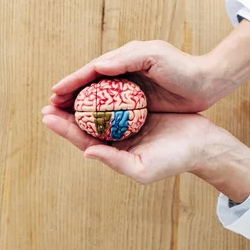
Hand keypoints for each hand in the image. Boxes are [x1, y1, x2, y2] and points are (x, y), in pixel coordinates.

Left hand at [41, 105, 249, 201]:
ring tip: (65, 89)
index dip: (63, 128)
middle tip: (49, 99)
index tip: (46, 114)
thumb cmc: (174, 160)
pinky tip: (95, 81)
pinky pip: (116, 100)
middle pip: (86, 124)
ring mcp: (129, 125)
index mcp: (116, 153)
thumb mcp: (143, 168)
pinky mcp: (140, 110)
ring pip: (99, 111)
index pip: (83, 140)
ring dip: (82, 100)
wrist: (203, 144)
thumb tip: (86, 153)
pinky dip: (103, 92)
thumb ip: (114, 161)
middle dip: (66, 113)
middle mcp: (119, 139)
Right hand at [50, 21, 249, 112]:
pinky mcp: (139, 100)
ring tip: (61, 117)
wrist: (207, 82)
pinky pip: (112, 107)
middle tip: (49, 108)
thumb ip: (125, 58)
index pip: (92, 70)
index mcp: (124, 58)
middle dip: (70, 95)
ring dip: (80, 106)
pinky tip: (88, 125)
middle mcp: (124, 71)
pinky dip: (97, 114)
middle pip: (90, 84)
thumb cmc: (182, 68)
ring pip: (98, 97)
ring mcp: (131, 86)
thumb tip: (97, 66)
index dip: (72, 81)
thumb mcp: (155, 56)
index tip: (53, 94)